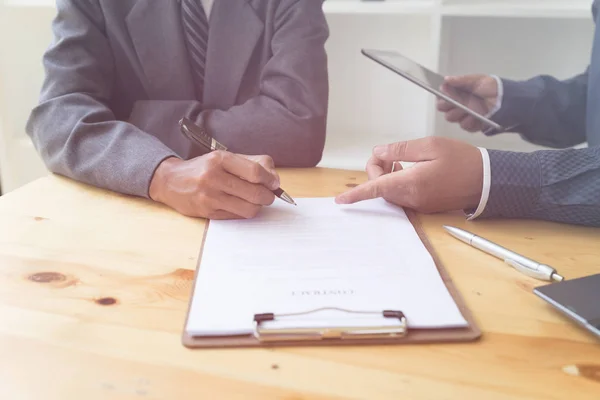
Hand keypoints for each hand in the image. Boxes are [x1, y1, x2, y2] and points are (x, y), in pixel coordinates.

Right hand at [149, 151, 279, 218]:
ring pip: (249, 208)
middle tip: (268, 196)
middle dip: (268, 196)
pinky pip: (237, 216)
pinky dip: (244, 212)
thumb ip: (251, 163)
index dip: (270, 180)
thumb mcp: (224, 158)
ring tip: (255, 201)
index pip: (255, 172)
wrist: (171, 181)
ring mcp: (210, 196)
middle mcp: (214, 177)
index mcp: (220, 159)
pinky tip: (240, 205)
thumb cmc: (203, 168)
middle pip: (255, 192)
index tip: (274, 184)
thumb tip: (274, 179)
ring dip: (258, 206)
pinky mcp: (208, 212)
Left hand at [335, 137, 482, 213]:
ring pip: (391, 192)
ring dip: (388, 176)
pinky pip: (403, 195)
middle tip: (389, 154)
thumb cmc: (462, 159)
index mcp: (411, 183)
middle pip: (381, 187)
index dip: (356, 194)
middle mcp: (412, 198)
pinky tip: (410, 169)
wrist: (488, 180)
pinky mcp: (425, 206)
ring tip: (401, 160)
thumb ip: (401, 149)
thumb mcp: (430, 146)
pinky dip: (399, 182)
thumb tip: (378, 153)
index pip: (376, 188)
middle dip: (377, 170)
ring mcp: (419, 204)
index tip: (340, 200)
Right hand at [438, 74, 498, 131]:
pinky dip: (469, 121)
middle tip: (455, 102)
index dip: (440, 97)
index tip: (444, 95)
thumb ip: (461, 80)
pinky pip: (464, 126)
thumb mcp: (477, 80)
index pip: (441, 97)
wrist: (506, 99)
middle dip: (447, 105)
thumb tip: (445, 79)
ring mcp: (464, 115)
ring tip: (467, 109)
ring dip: (457, 113)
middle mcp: (457, 105)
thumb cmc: (491, 87)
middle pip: (442, 108)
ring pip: (451, 117)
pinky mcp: (471, 125)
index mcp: (456, 94)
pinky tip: (476, 117)